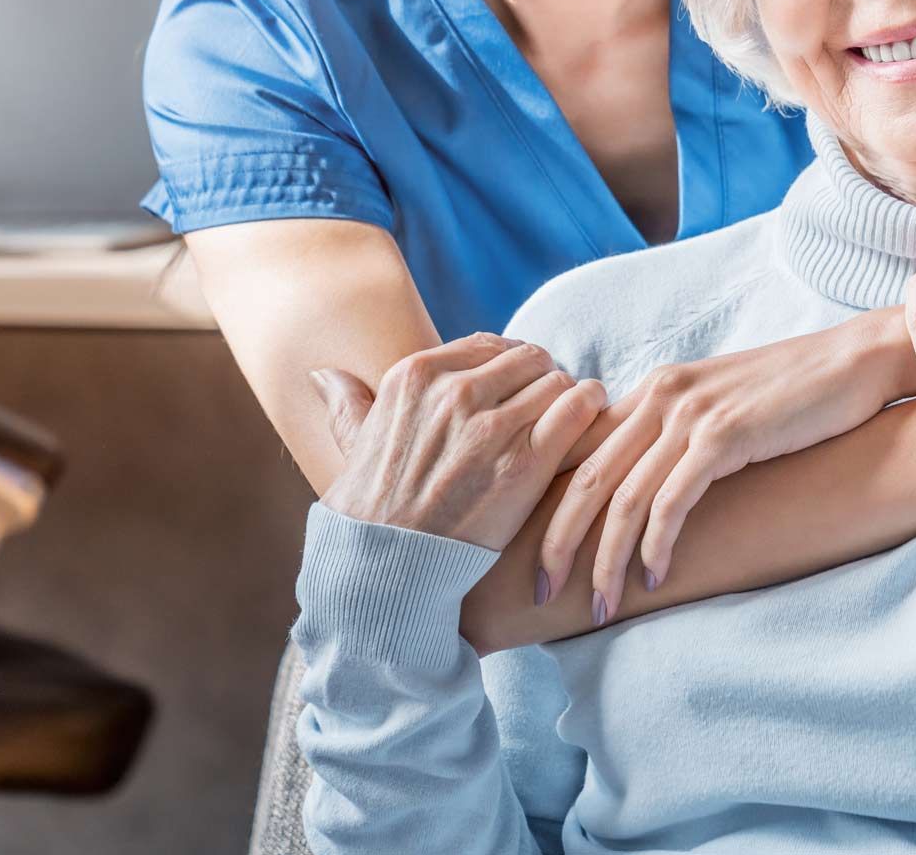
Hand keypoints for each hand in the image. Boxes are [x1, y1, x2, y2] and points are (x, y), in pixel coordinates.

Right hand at [310, 333, 606, 550]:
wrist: (387, 570)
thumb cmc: (371, 512)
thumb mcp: (354, 446)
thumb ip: (348, 404)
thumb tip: (325, 375)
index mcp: (416, 375)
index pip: (489, 344)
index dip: (510, 365)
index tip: (517, 387)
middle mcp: (454, 392)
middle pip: (528, 358)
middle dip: (542, 379)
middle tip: (549, 404)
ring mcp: (491, 426)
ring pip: (557, 379)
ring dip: (569, 395)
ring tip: (571, 416)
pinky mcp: (526, 461)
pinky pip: (578, 407)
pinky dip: (590, 406)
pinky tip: (591, 417)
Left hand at [535, 317, 906, 625]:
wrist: (856, 362)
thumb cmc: (796, 395)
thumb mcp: (721, 408)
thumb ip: (679, 437)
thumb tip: (645, 488)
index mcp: (654, 389)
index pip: (578, 450)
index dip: (549, 505)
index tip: (536, 556)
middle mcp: (661, 394)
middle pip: (585, 478)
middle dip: (556, 543)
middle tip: (542, 595)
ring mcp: (692, 412)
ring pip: (623, 498)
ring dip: (605, 561)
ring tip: (599, 607)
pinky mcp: (725, 433)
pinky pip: (672, 501)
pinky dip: (655, 546)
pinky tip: (653, 578)